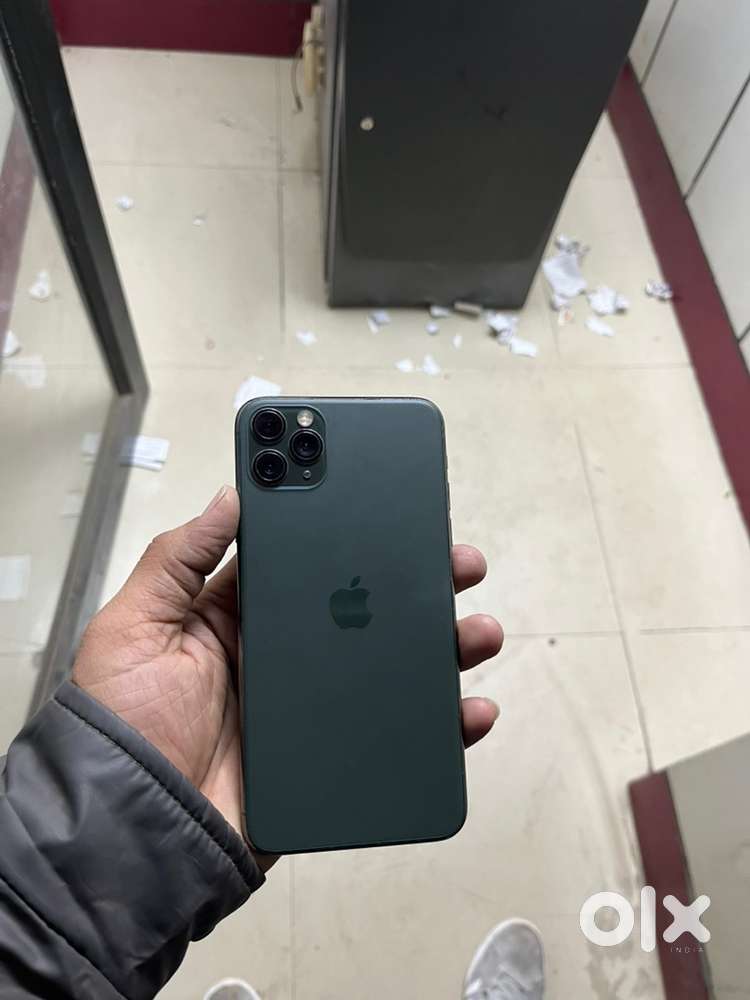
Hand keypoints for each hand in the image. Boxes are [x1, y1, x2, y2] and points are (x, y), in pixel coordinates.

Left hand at [73, 486, 502, 869]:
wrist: (140, 832)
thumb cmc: (126, 725)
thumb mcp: (134, 626)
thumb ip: (177, 558)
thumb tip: (232, 494)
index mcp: (244, 615)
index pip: (308, 558)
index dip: (350, 528)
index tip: (394, 501)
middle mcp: (289, 653)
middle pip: (368, 605)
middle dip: (417, 579)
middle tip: (457, 560)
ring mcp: (318, 704)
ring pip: (396, 663)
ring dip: (446, 642)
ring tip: (476, 628)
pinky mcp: (338, 755)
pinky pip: (403, 735)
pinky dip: (446, 722)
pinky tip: (469, 708)